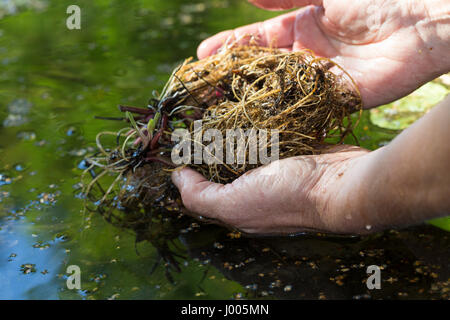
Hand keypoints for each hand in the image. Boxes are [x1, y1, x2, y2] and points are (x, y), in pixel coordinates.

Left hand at [172, 97, 449, 234]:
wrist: (342, 182)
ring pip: (244, 145)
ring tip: (214, 104)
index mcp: (238, 205)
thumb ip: (201, 196)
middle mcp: (254, 188)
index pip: (204, 186)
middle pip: (223, 163)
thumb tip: (176, 177)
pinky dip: (257, 121)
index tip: (176, 139)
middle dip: (207, 141)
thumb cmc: (285, 197)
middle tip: (193, 116)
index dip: (188, 165)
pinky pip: (267, 133)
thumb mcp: (233, 204)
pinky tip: (246, 104)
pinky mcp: (292, 149)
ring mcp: (274, 168)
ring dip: (231, 127)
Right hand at [197, 0, 449, 107]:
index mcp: (299, 28)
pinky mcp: (334, 99)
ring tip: (218, 113)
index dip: (227, 48)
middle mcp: (303, 56)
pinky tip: (255, 127)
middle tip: (202, 92)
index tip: (200, 59)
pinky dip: (279, 116)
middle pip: (259, 69)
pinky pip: (301, 108)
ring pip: (274, 91)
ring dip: (248, 101)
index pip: (253, 40)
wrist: (423, 21)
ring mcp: (317, 80)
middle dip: (230, 79)